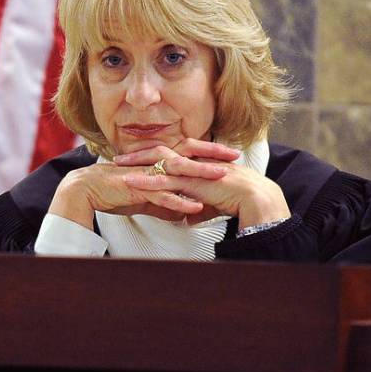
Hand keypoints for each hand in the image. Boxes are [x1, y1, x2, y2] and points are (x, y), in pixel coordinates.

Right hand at [48, 149, 229, 230]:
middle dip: (212, 154)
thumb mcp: (144, 198)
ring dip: (200, 173)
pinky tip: (195, 207)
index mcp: (156, 161)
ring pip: (178, 171)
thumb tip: (181, 213)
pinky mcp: (138, 187)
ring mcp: (146, 173)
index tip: (229, 153)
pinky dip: (179, 200)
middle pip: (188, 154)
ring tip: (222, 176)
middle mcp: (153, 162)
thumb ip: (163, 203)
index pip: (187, 152)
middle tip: (235, 155)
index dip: (208, 151)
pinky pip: (162, 194)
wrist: (86, 190)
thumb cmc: (113, 191)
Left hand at [116, 143, 289, 228]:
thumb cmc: (237, 200)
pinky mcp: (192, 182)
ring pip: (158, 163)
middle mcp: (192, 163)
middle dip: (137, 154)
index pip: (169, 155)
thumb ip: (197, 209)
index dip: (150, 156)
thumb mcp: (211, 204)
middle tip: (118, 157)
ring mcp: (191, 171)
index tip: (134, 158)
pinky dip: (147, 180)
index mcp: (196, 164)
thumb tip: (187, 219)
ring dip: (136, 164)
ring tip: (117, 166)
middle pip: (159, 152)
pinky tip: (131, 181)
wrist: (254, 198)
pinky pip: (165, 179)